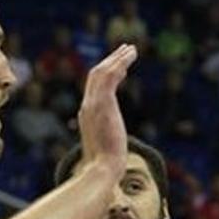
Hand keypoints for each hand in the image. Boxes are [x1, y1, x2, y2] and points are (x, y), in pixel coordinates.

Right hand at [77, 43, 137, 184]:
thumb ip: (107, 140)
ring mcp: (93, 104)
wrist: (102, 169)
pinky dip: (120, 63)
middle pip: (96, 75)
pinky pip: (110, 75)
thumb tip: (111, 149)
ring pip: (102, 72)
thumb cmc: (105, 165)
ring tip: (132, 49)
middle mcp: (87, 106)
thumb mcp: (105, 148)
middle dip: (111, 60)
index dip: (107, 74)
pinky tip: (131, 57)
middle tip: (125, 50)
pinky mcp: (102, 103)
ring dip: (117, 58)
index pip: (94, 88)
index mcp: (87, 115)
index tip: (119, 66)